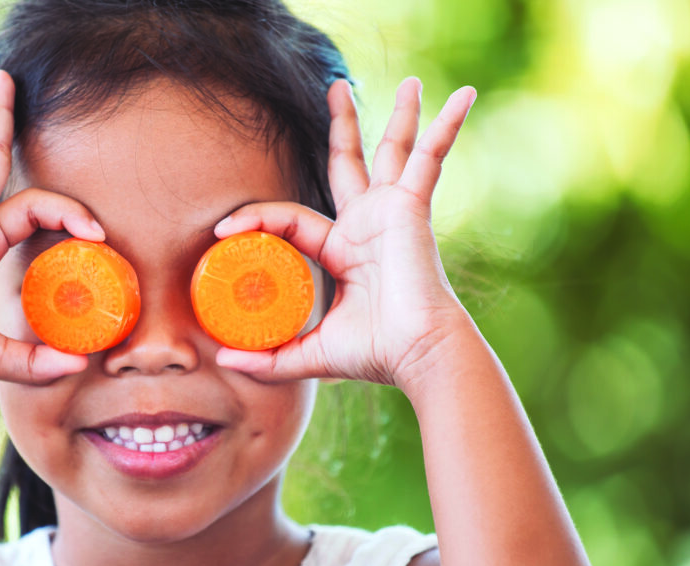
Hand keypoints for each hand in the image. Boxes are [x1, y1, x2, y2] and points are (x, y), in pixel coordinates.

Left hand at [213, 78, 476, 388]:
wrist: (418, 355)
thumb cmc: (376, 355)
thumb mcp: (311, 354)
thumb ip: (271, 358)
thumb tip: (223, 360)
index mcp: (344, 250)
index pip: (292, 218)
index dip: (256, 219)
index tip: (222, 231)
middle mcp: (368, 224)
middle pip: (349, 163)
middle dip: (343, 128)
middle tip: (337, 90)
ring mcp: (392, 212)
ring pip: (391, 151)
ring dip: (400, 116)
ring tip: (410, 81)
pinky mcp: (413, 206)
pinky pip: (430, 158)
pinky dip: (447, 127)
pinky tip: (467, 95)